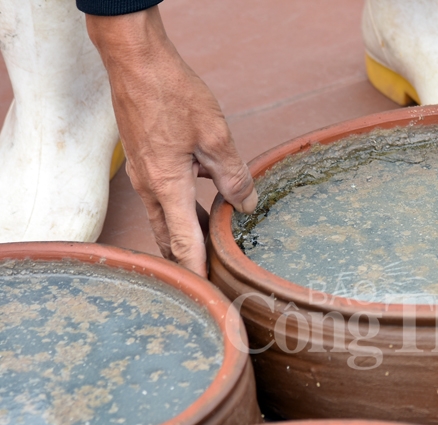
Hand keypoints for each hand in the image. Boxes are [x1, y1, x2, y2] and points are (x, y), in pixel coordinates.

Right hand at [86, 7, 256, 276]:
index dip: (197, 272)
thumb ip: (233, 176)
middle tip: (214, 279)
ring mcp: (144, 175)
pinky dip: (183, 211)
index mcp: (167, 187)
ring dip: (188, 236)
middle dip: (191, 261)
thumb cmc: (172, 94)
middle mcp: (150, 188)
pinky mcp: (145, 162)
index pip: (184, 244)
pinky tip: (206, 206)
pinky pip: (164, 198)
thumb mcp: (216, 136)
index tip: (207, 296)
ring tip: (214, 251)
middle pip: (170, 238)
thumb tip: (248, 206)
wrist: (135, 61)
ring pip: (167, 219)